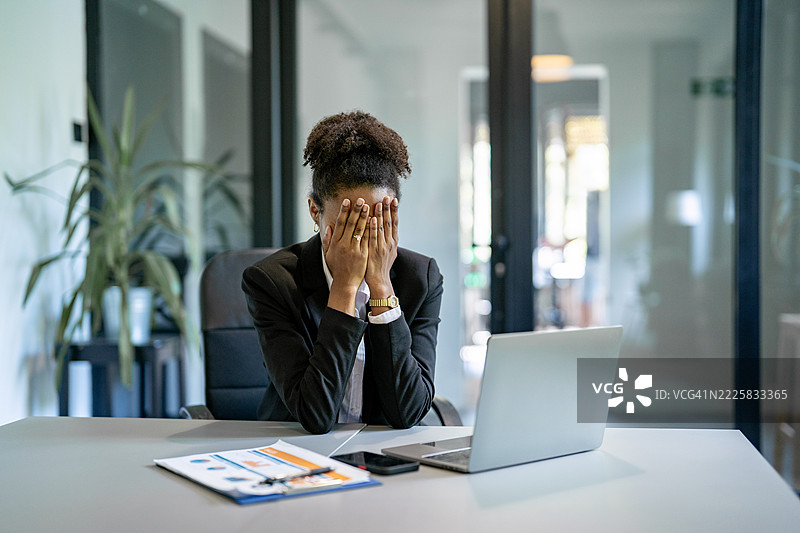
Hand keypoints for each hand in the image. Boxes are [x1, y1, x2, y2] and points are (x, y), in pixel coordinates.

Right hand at [322, 198, 369, 314]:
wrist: (345, 283)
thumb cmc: (337, 267)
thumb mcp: (328, 253)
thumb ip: (327, 240)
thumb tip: (328, 227)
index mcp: (335, 242)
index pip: (340, 223)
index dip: (344, 211)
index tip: (347, 201)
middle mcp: (344, 244)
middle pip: (350, 224)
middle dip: (356, 210)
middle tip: (361, 199)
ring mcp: (354, 249)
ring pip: (360, 230)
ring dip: (365, 217)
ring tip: (369, 206)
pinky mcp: (363, 254)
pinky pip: (367, 239)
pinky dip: (370, 229)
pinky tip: (375, 221)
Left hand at [365, 196, 397, 302]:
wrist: (379, 281)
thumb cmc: (381, 267)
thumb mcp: (389, 253)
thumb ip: (389, 241)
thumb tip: (391, 232)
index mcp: (393, 242)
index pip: (394, 223)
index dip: (394, 211)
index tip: (394, 199)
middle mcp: (389, 243)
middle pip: (389, 222)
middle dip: (388, 209)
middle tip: (387, 196)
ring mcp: (382, 247)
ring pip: (381, 228)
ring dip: (380, 215)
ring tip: (379, 203)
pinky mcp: (373, 251)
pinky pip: (373, 237)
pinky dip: (373, 227)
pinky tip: (372, 218)